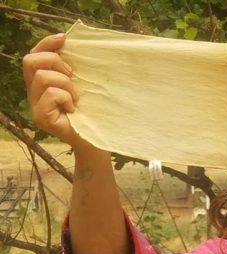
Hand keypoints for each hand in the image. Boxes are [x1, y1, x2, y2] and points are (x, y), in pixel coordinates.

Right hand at [22, 33, 81, 147]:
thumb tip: (66, 40)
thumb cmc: (88, 111)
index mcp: (39, 82)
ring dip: (65, 84)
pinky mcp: (41, 118)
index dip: (46, 43)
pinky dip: (66, 98)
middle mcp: (33, 93)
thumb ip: (68, 65)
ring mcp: (35, 106)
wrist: (94, 139)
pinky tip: (73, 108)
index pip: (33, 54)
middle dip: (54, 62)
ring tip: (75, 98)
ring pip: (42, 77)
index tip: (65, 38)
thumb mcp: (78, 82)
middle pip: (30, 61)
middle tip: (71, 76)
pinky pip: (51, 94)